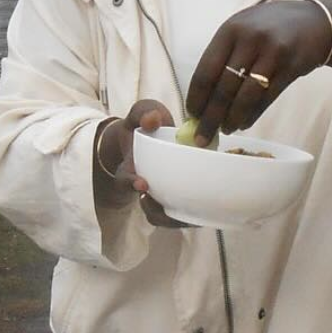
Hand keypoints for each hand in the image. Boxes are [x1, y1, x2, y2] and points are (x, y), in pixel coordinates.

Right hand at [95, 100, 193, 227]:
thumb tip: (153, 119)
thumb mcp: (142, 112)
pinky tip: (206, 210)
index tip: (141, 183)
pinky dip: (192, 216)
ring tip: (192, 213)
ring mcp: (160, 195)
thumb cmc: (149, 124)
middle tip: (170, 207)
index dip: (131, 183)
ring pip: (164, 218)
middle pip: (147, 209)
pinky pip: (181, 215)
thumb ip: (144, 112)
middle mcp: (143, 187)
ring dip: (176, 219)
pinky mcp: (177, 198)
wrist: (153, 135)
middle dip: (157, 212)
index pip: (125, 180)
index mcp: (130, 168)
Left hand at [187, 1, 331, 143]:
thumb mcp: (243, 30)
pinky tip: (244, 123)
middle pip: (223, 88)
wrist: (315, 22)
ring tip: (225, 130)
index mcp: (231, 29)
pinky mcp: (291, 67)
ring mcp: (273, 53)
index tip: (191, 116)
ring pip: (245, 97)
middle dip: (210, 117)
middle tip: (202, 136)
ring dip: (232, 118)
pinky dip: (253, 115)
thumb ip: (224, 55)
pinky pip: (267, 99)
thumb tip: (202, 97)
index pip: (205, 70)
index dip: (196, 98)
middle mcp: (250, 39)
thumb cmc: (270, 29)